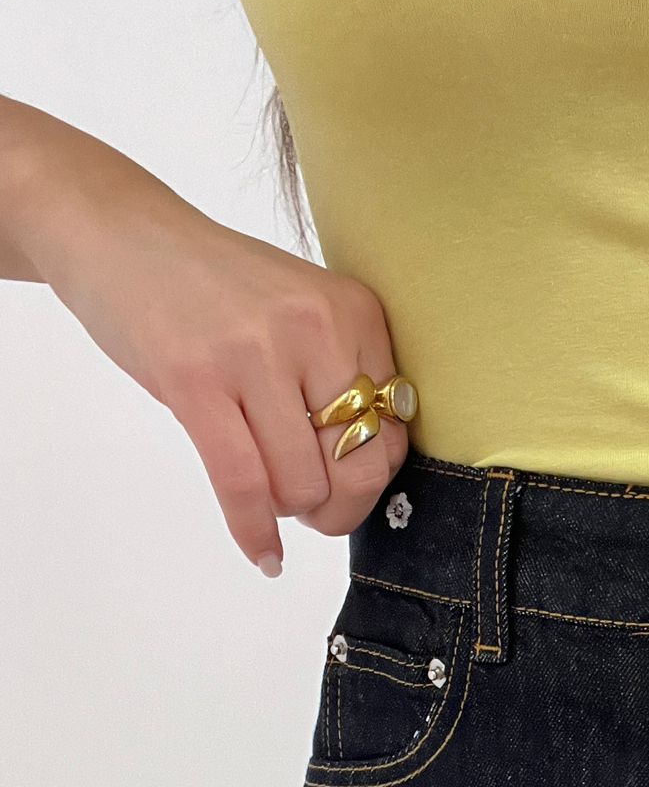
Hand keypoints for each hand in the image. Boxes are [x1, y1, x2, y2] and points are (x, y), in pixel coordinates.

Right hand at [33, 144, 408, 570]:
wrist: (119, 233)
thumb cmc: (215, 288)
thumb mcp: (300, 310)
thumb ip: (342, 376)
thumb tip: (370, 473)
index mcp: (354, 312)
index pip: (391, 429)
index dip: (370, 476)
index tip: (342, 486)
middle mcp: (316, 328)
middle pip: (355, 466)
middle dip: (335, 507)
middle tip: (310, 509)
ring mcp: (254, 353)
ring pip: (300, 483)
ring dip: (286, 510)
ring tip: (266, 492)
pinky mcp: (195, 381)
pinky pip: (243, 485)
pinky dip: (254, 532)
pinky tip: (262, 554)